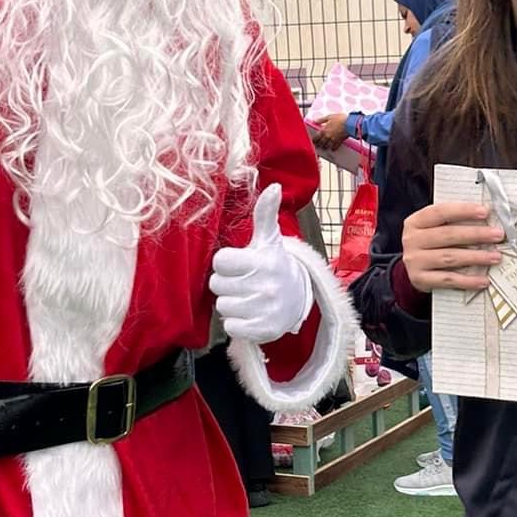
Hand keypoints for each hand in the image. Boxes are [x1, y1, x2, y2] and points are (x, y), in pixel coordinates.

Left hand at [210, 183, 312, 342]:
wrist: (299, 298)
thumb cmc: (274, 265)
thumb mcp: (269, 240)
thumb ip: (265, 213)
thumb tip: (273, 186)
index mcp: (263, 261)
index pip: (219, 262)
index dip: (225, 263)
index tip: (238, 264)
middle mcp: (266, 286)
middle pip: (217, 285)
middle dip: (227, 283)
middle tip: (244, 281)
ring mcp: (265, 309)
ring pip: (222, 306)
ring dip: (231, 303)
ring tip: (247, 297)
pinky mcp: (264, 330)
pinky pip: (230, 327)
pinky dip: (236, 323)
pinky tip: (249, 314)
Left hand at [312, 112, 350, 151]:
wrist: (350, 123)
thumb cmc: (340, 119)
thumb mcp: (329, 117)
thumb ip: (321, 119)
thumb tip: (315, 121)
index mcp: (324, 130)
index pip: (316, 137)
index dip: (314, 140)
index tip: (313, 141)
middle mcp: (327, 136)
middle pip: (321, 143)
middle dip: (318, 144)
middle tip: (317, 145)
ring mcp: (333, 140)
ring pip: (326, 146)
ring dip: (324, 147)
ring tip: (324, 147)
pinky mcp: (339, 142)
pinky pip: (334, 147)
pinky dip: (332, 148)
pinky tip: (332, 148)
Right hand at [400, 200, 504, 292]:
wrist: (413, 269)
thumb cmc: (431, 243)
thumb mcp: (435, 228)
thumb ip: (453, 221)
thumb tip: (487, 218)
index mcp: (416, 221)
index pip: (441, 212)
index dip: (464, 211)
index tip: (485, 212)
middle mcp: (412, 240)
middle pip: (448, 235)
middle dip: (476, 234)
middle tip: (498, 235)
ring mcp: (414, 260)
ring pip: (450, 257)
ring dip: (476, 257)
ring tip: (496, 257)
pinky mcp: (419, 279)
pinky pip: (448, 280)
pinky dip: (467, 281)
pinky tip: (483, 280)